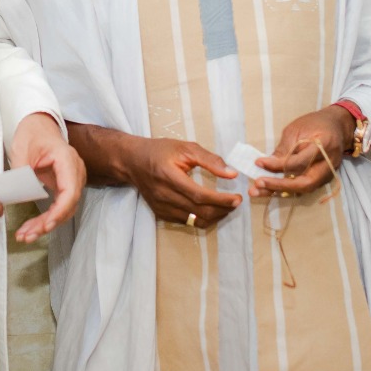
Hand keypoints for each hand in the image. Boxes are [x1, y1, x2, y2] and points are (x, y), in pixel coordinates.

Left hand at [8, 113, 85, 243]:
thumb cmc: (33, 133)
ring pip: (64, 209)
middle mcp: (74, 171)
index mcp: (66, 159)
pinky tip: (33, 228)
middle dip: (49, 223)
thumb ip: (21, 173)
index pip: (70, 190)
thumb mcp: (21, 149)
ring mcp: (72, 179)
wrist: (38, 126)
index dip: (60, 211)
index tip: (47, 224)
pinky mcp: (65, 186)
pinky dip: (47, 219)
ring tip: (26, 235)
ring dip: (46, 224)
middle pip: (68, 204)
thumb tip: (18, 195)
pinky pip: (59, 206)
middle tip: (28, 235)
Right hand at [124, 138, 242, 227]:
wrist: (132, 161)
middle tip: (236, 202)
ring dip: (215, 217)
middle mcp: (164, 196)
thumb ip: (209, 160)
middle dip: (222, 209)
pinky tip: (211, 210)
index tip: (237, 198)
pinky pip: (187, 222)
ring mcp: (162, 208)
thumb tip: (232, 174)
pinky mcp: (161, 214)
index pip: (199, 195)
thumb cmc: (160, 151)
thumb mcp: (185, 148)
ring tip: (227, 207)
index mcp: (169, 177)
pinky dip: (202, 219)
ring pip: (195, 221)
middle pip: (199, 211)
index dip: (221, 200)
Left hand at [252, 105, 354, 197]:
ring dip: (279, 192)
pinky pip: (304, 188)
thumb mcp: (296, 129)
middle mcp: (328, 164)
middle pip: (304, 182)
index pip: (299, 161)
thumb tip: (266, 165)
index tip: (259, 163)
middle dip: (279, 185)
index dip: (278, 165)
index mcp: (323, 145)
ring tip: (258, 191)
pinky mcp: (323, 180)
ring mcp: (328, 174)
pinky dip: (286, 190)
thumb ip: (284, 148)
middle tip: (258, 183)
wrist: (337, 127)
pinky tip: (270, 189)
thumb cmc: (315, 124)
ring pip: (303, 189)